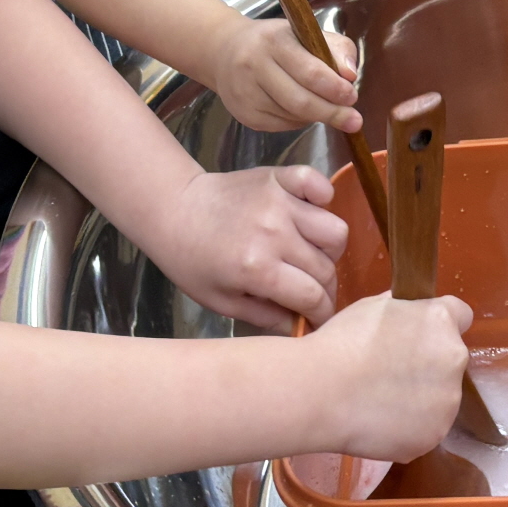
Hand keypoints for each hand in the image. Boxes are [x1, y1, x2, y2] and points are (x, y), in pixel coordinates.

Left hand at [145, 164, 347, 333]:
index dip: (323, 313)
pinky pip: (319, 184)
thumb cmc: (192, 261)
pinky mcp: (279, 177)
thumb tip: (301, 329)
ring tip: (311, 254)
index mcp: (258, 269)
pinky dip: (323, 198)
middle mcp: (275, 234)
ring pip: (335, 230)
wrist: (172, 210)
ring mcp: (280, 202)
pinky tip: (310, 214)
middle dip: (326, 288)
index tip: (320, 317)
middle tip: (313, 292)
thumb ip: (265, 317)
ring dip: (329, 249)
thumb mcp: (221, 301)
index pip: (313, 296)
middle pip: (326, 268)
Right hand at [212, 15, 362, 134]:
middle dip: (332, 112)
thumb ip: (336, 48)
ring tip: (328, 108)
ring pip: (292, 116)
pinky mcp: (244, 114)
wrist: (224, 50)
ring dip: (317, 116)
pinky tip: (303, 111)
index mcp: (274, 41)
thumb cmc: (276, 41)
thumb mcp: (306, 33)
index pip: (310, 71)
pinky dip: (300, 121)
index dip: (334, 88)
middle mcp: (254, 66)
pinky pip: (282, 125)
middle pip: (300, 101)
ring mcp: (246, 93)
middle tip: (353, 120)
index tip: (352, 96)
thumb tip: (350, 74)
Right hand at [302, 291, 479, 460]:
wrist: (320, 393)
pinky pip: (426, 429)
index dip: (440, 325)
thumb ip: (402, 310)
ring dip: (421, 399)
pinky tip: (379, 423)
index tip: (422, 336)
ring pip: (441, 398)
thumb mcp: (373, 307)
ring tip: (381, 402)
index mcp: (441, 322)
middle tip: (391, 374)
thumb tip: (406, 312)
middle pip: (451, 360)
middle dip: (429, 365)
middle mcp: (455, 359)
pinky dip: (408, 428)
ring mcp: (448, 402)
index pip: (461, 316)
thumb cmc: (341, 343)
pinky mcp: (434, 436)